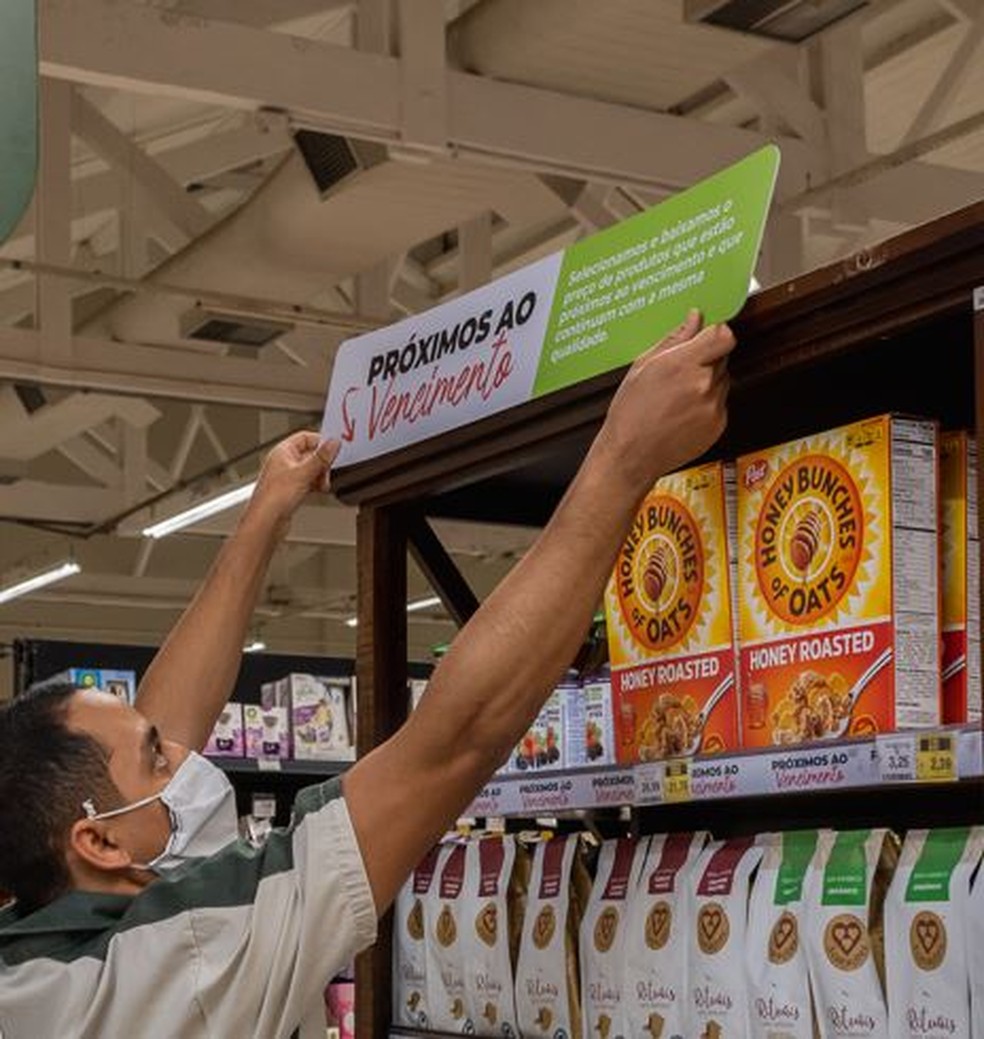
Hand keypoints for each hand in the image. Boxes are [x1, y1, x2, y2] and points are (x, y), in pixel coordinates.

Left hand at [247, 432, 339, 530]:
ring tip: (322, 484)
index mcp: (282, 451)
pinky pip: (308, 483)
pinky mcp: (290, 491)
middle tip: (327, 471)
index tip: (333, 450)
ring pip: (310, 470)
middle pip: (310, 454)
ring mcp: (287, 477)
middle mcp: (283, 463)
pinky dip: (315, 485)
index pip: (305, 437)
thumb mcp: (304, 473)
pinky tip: (318, 491)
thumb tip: (333, 443)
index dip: (320, 442)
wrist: (266, 522)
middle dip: (322, 463)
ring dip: (320, 476)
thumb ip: (321, 457)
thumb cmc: (274, 497)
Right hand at [599, 310, 734, 494]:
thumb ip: (673, 339)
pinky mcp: (718, 425)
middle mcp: (703, 385)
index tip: (707, 335)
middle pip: (723, 356)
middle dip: (706, 358)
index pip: (723, 335)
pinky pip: (720, 403)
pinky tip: (682, 412)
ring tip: (678, 396)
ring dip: (707, 382)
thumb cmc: (630, 413)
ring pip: (722, 380)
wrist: (630, 456)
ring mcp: (713, 406)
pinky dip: (706, 404)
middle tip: (680, 372)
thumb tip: (694, 319)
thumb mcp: (643, 367)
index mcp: (683, 364)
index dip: (716, 333)